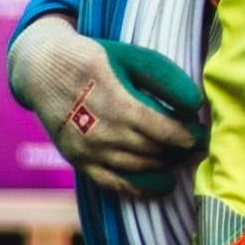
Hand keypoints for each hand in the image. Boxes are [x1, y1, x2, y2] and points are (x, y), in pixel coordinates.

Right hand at [7, 21, 207, 193]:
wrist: (41, 70)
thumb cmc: (92, 59)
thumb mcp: (130, 57)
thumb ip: (165, 78)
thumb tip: (196, 104)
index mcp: (117, 103)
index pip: (164, 130)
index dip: (189, 135)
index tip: (202, 133)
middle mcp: (102, 132)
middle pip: (155, 151)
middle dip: (179, 150)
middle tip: (195, 144)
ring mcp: (89, 151)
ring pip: (140, 168)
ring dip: (165, 165)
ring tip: (179, 155)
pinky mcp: (79, 162)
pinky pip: (115, 184)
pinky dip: (141, 188)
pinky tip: (162, 184)